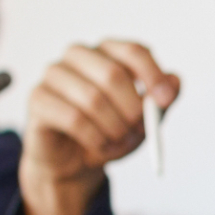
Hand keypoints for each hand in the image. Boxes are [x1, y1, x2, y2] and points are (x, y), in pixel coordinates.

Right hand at [20, 40, 179, 214]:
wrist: (74, 163)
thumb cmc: (108, 132)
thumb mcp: (142, 120)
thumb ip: (161, 101)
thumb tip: (175, 81)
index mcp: (107, 51)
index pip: (133, 52)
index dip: (152, 75)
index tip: (165, 100)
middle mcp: (78, 55)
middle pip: (112, 73)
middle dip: (132, 108)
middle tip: (140, 129)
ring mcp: (54, 74)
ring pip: (93, 99)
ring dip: (113, 128)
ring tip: (118, 143)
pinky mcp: (38, 98)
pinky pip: (74, 118)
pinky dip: (94, 138)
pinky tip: (98, 146)